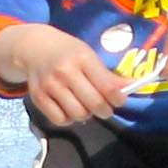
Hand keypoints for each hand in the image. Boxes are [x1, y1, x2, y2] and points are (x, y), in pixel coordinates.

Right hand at [2, 26, 127, 130]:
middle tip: (105, 108)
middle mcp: (65, 72)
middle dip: (105, 110)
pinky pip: (60, 120)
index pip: (107, 87)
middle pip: (94, 104)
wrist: (34, 47)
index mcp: (82, 58)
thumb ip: (108, 75)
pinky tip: (69, 109)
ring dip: (86, 115)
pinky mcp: (38, 97)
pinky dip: (68, 119)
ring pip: (78, 114)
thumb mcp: (89, 55)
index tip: (120, 100)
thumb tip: (132, 86)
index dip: (118, 99)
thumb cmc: (67, 52)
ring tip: (85, 106)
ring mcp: (50, 86)